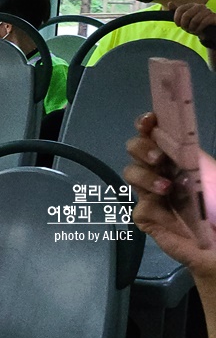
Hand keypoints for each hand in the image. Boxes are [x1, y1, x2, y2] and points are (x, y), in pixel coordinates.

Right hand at [124, 112, 215, 278]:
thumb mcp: (214, 176)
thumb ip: (194, 156)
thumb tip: (177, 134)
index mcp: (179, 158)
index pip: (155, 134)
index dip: (146, 124)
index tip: (149, 121)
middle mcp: (162, 171)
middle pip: (135, 149)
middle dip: (141, 148)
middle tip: (157, 159)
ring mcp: (152, 194)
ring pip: (131, 173)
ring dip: (145, 176)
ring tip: (166, 188)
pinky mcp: (147, 216)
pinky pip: (139, 206)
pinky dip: (150, 206)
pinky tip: (165, 213)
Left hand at [168, 2, 215, 46]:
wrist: (208, 30)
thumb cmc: (195, 24)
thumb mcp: (184, 19)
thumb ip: (177, 12)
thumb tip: (169, 3)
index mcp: (191, 5)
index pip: (180, 9)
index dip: (176, 19)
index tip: (178, 25)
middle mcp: (199, 6)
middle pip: (186, 15)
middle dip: (184, 25)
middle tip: (186, 29)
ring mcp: (207, 11)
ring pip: (195, 20)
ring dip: (192, 29)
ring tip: (193, 30)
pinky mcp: (213, 17)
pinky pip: (203, 23)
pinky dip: (199, 29)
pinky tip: (198, 31)